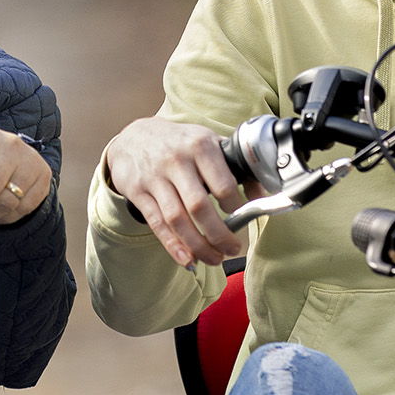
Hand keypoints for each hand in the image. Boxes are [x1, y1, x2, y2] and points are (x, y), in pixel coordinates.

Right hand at [102, 118, 248, 268]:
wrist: (134, 136)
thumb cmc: (179, 142)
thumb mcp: (207, 142)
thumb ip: (234, 166)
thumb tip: (261, 194)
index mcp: (200, 146)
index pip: (223, 184)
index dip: (237, 208)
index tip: (245, 220)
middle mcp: (176, 160)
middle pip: (200, 206)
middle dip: (219, 234)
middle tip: (232, 249)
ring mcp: (155, 177)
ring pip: (177, 219)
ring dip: (198, 245)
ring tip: (214, 258)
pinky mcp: (138, 192)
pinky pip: (157, 223)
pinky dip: (172, 245)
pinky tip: (187, 258)